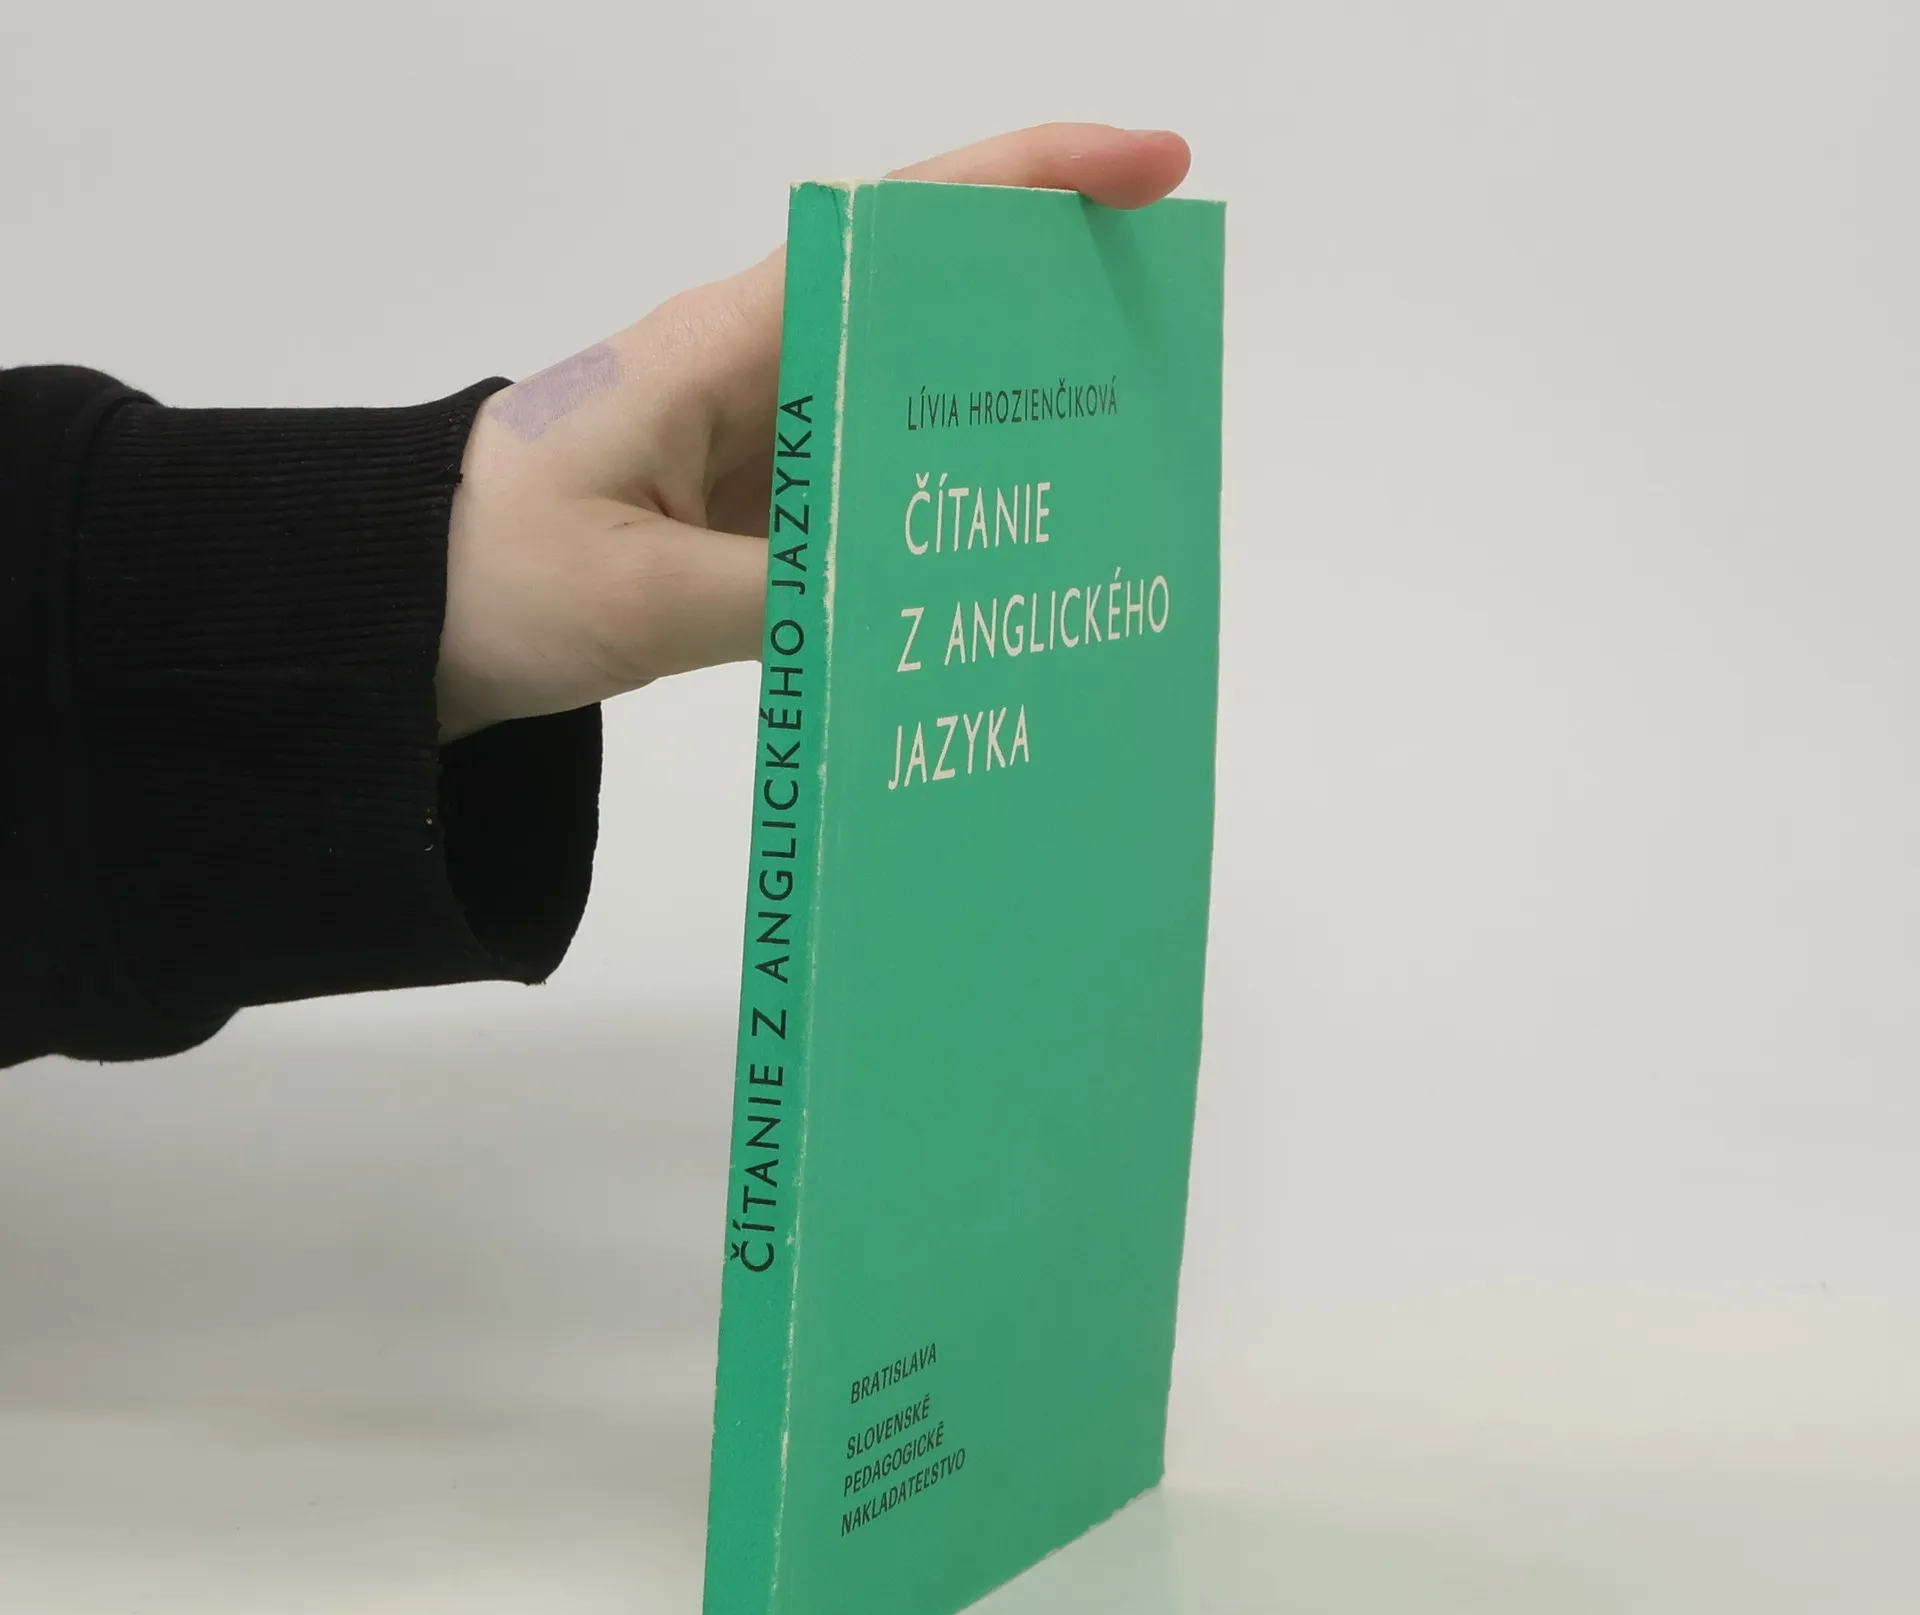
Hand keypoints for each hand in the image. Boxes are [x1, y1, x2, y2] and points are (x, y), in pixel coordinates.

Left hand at [436, 123, 1190, 740]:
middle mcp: (755, 369)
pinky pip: (872, 487)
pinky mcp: (757, 504)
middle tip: (1167, 345)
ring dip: (1007, 421)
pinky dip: (940, 507)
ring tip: (1115, 465)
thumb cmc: (490, 572)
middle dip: (1051, 300)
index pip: (897, 231)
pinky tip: (999, 556)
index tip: (1148, 169)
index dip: (1030, 183)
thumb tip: (906, 600)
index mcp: (722, 343)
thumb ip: (777, 600)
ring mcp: (761, 438)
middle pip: (930, 301)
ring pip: (911, 400)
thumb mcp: (634, 597)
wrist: (403, 608)